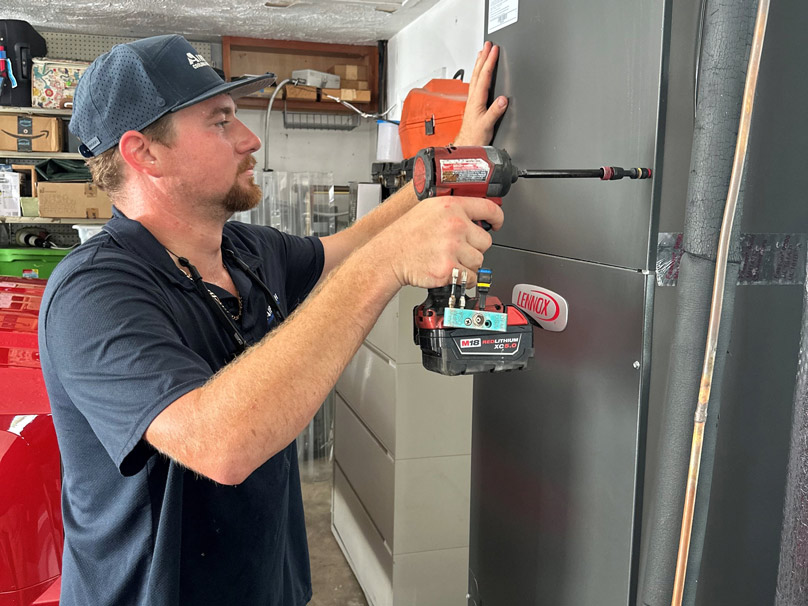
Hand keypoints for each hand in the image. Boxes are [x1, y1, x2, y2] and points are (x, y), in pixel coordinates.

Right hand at [372, 195, 504, 289]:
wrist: (390, 256)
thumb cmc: (406, 235)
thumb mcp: (429, 209)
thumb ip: (454, 211)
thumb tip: (476, 217)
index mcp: (451, 207)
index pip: (488, 209)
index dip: (497, 218)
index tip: (497, 223)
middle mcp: (455, 225)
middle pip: (485, 241)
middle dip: (474, 247)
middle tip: (456, 249)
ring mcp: (452, 247)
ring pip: (479, 261)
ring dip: (468, 264)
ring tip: (448, 259)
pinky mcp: (449, 268)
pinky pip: (470, 277)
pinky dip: (463, 279)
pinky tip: (449, 271)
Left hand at [453, 41, 508, 146]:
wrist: (467, 144)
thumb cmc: (475, 136)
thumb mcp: (487, 125)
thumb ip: (495, 112)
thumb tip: (502, 100)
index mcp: (477, 100)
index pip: (484, 76)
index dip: (490, 61)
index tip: (494, 50)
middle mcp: (473, 98)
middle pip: (478, 72)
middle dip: (483, 57)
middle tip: (487, 44)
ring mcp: (472, 100)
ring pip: (476, 76)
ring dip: (480, 63)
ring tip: (482, 53)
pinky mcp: (474, 103)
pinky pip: (476, 83)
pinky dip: (479, 74)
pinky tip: (480, 72)